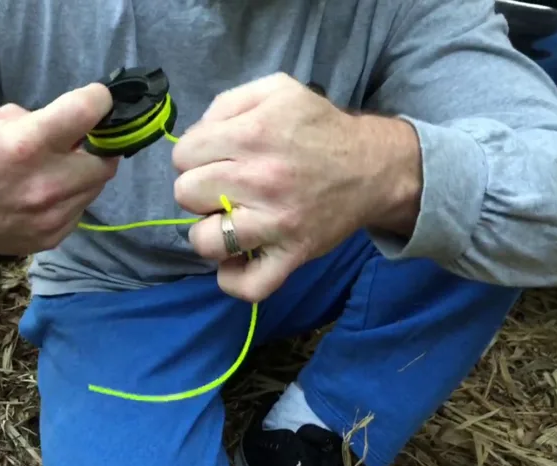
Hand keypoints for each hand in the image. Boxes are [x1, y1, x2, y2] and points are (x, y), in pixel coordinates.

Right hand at [0, 83, 118, 254]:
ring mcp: (51, 217)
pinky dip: (71, 198)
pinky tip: (48, 195)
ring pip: (96, 188)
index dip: (98, 100)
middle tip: (81, 144)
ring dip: (84, 174)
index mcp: (28, 143)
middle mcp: (45, 184)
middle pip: (106, 160)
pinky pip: (79, 210)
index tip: (97, 100)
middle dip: (98, 148)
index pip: (88, 111)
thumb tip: (83, 127)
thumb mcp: (3, 120)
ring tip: (59, 170)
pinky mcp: (51, 238)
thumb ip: (48, 120)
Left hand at [172, 73, 421, 301]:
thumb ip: (227, 103)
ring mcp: (277, 222)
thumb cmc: (318, 128)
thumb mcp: (276, 90)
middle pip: (186, 194)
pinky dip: (234, 279)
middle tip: (225, 187)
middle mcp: (262, 178)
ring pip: (204, 241)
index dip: (194, 156)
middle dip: (199, 189)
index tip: (216, 160)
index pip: (182, 155)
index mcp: (253, 133)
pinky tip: (236, 259)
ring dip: (210, 232)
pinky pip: (248, 285)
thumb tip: (196, 136)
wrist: (373, 167)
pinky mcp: (293, 254)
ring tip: (229, 220)